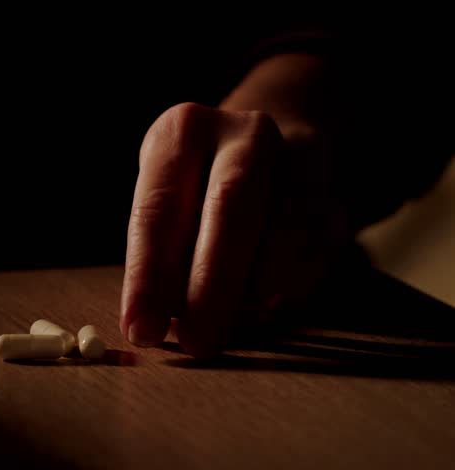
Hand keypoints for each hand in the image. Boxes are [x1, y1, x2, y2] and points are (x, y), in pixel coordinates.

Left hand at [120, 102, 350, 356]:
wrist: (264, 149)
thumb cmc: (194, 194)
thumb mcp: (166, 208)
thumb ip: (163, 258)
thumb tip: (161, 322)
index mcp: (180, 133)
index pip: (158, 209)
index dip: (148, 275)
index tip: (141, 328)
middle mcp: (242, 134)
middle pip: (231, 206)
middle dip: (212, 282)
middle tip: (197, 342)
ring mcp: (298, 151)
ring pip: (290, 218)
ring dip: (260, 283)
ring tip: (233, 328)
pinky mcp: (334, 186)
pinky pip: (322, 238)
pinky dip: (296, 281)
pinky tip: (269, 309)